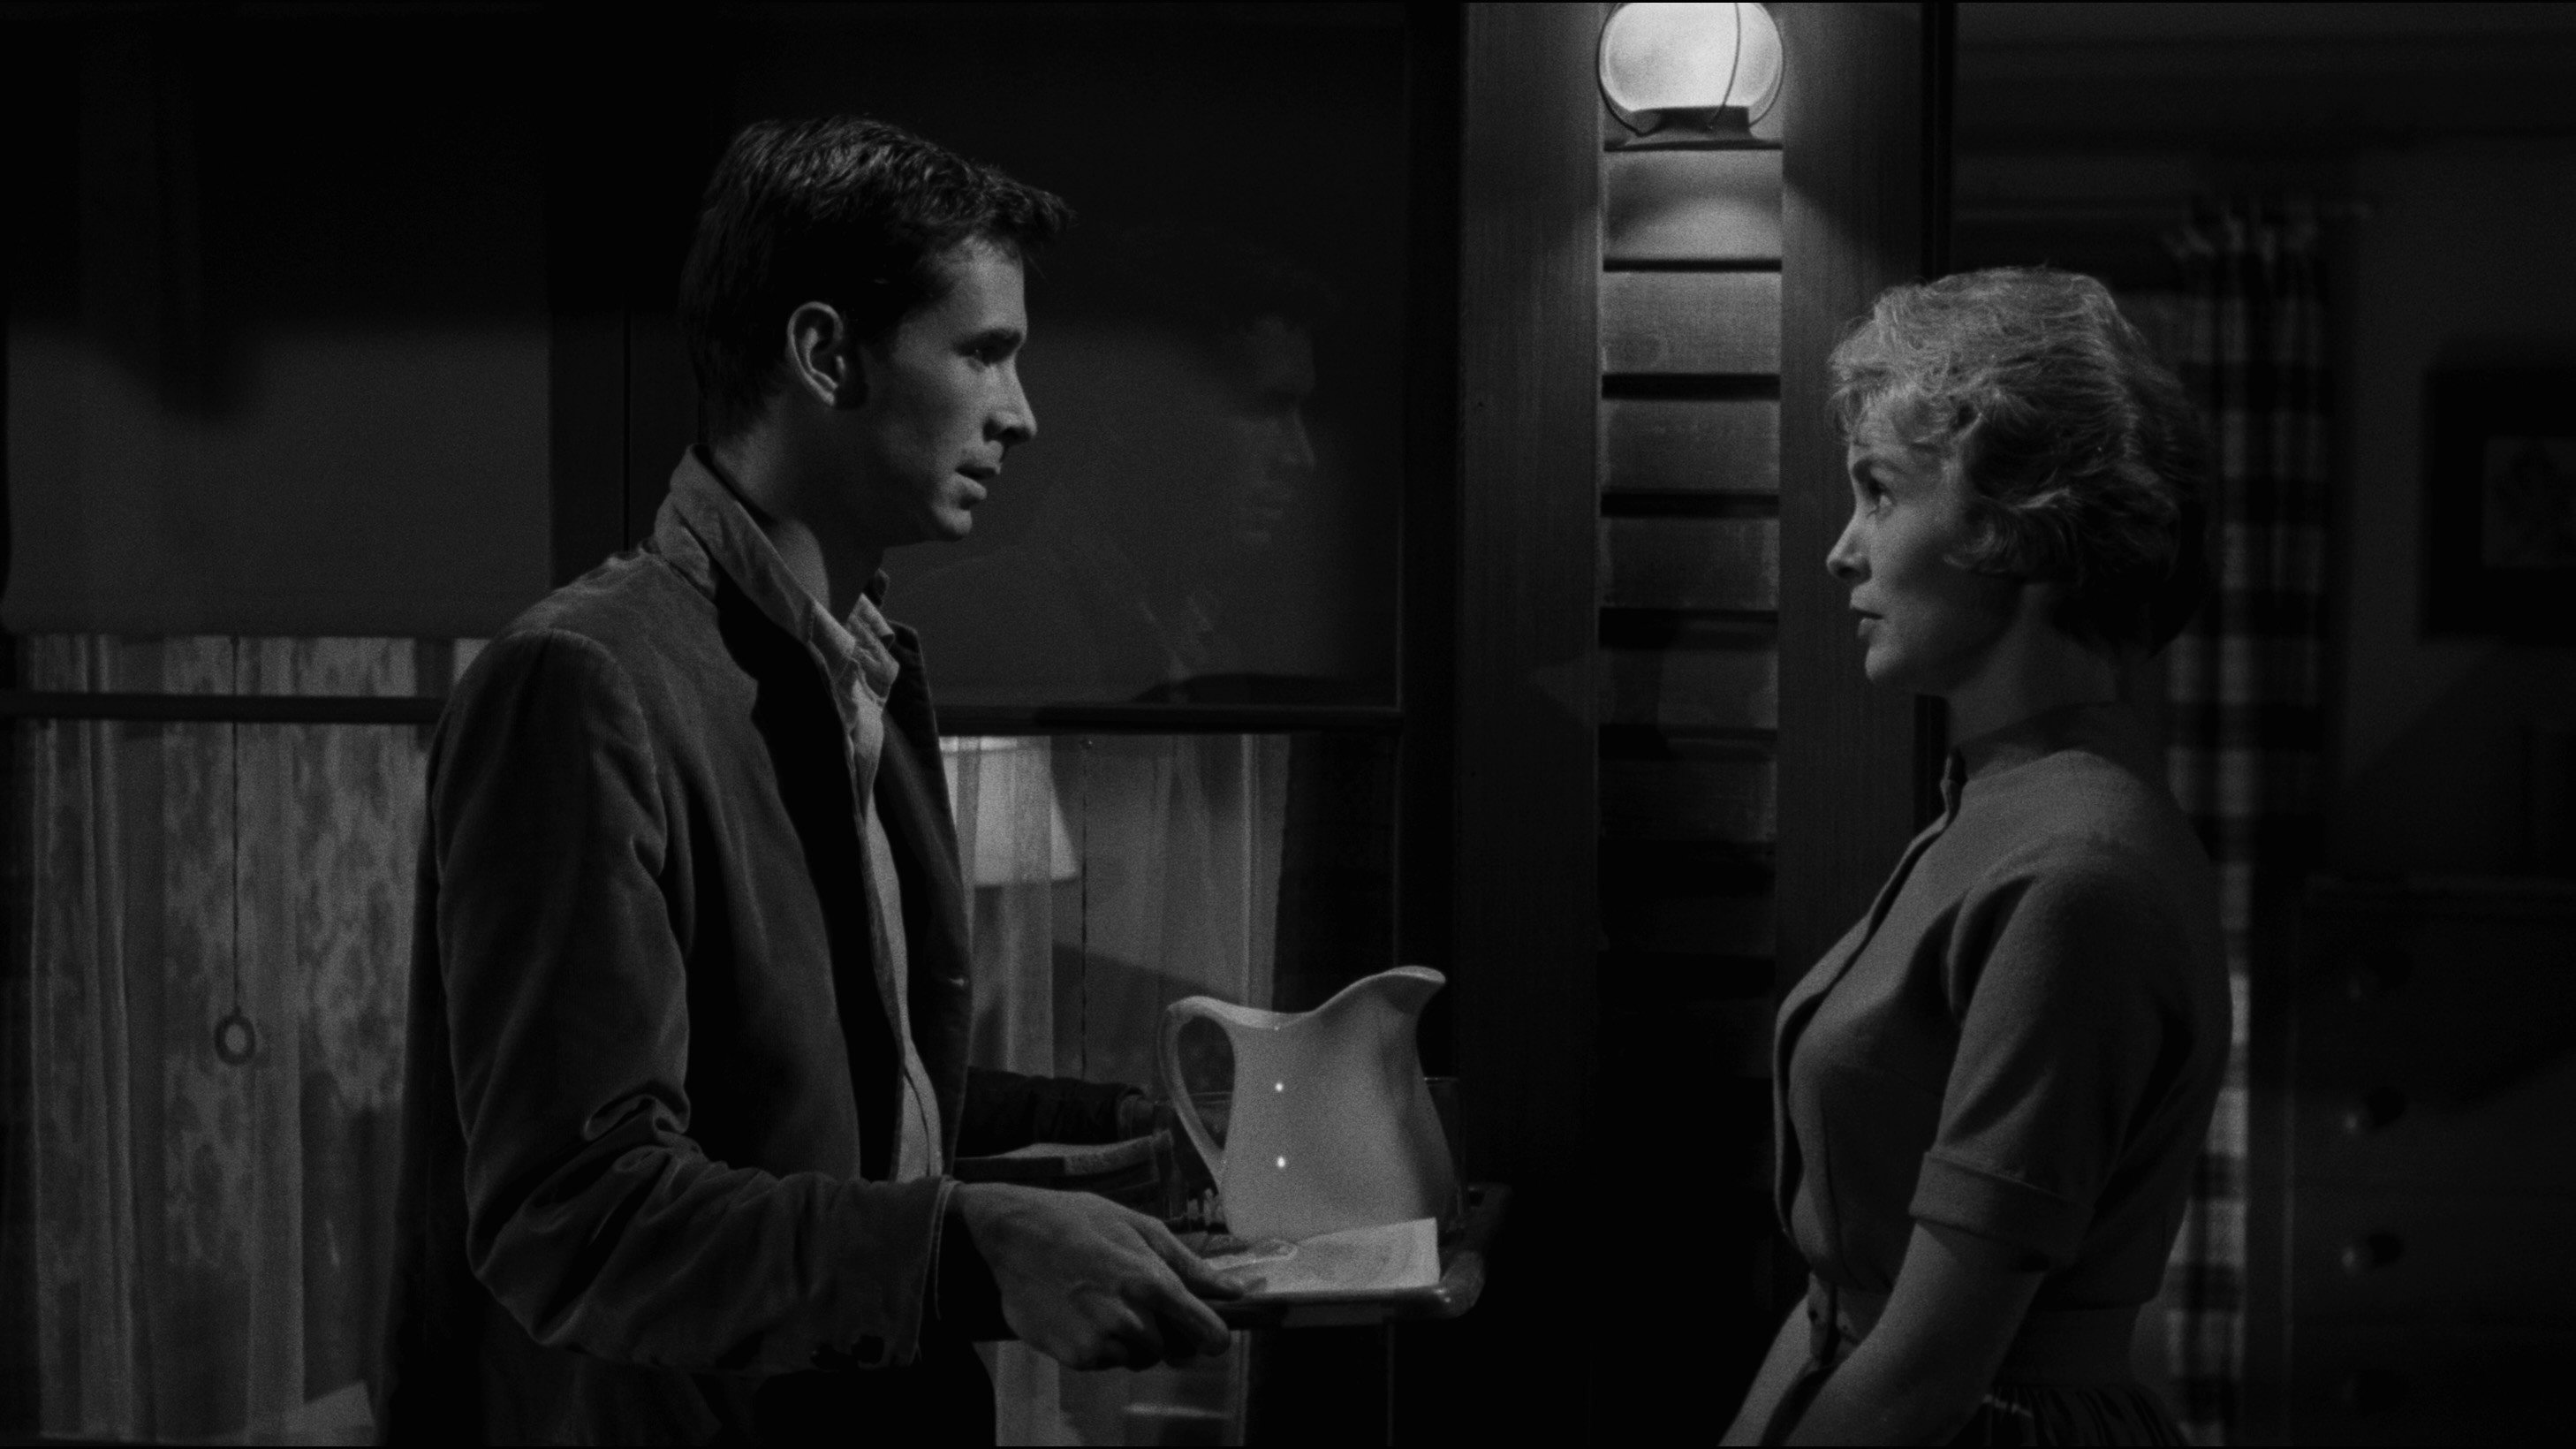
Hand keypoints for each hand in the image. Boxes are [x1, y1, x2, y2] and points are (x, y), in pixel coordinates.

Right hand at [951, 1182, 1243, 1370]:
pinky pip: (1107, 1362)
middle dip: (1161, 1330)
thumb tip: (1235, 1292)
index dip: (1214, 1337)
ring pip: (1138, 1357)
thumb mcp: (1139, 1227)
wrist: (1015, 1234)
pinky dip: (1101, 1347)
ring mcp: (1101, 1340)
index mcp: (1151, 1281)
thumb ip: (1190, 1265)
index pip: (1206, 1333)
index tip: (1210, 1335)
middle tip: (1133, 1300)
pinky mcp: (1075, 1356)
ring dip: (1130, 1340)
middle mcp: (1129, 1317)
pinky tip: (1082, 1315)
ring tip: (1103, 1303)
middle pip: (1170, 1348)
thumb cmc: (1080, 1221)